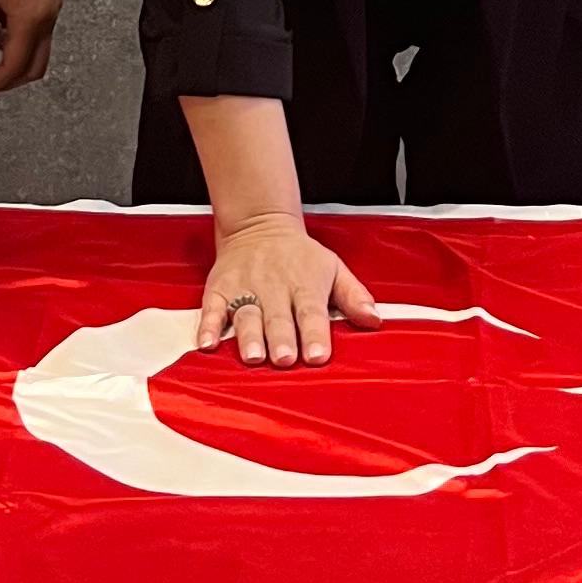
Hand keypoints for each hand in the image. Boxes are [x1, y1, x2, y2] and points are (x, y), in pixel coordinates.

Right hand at [196, 215, 381, 370]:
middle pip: (278, 317)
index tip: (318, 356)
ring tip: (252, 356)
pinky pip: (212, 309)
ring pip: (246, 315)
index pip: (312, 311)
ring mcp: (244, 288)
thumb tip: (375, 319)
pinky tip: (207, 344)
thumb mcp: (333, 268)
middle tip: (285, 359)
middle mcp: (274, 287)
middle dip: (281, 338)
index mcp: (304, 284)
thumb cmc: (300, 256)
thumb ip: (354, 296)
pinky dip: (208, 326)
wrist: (260, 223)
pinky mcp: (219, 289)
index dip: (316, 334)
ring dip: (249, 336)